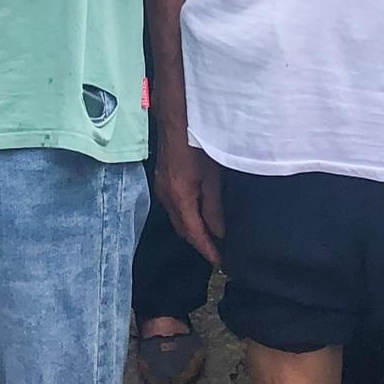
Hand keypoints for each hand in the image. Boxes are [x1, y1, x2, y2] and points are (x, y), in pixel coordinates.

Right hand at [153, 134, 224, 267]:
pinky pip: (174, 208)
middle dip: (200, 243)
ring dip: (193, 230)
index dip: (207, 250)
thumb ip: (214, 208)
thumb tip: (219, 233)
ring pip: (178, 219)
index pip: (194, 234)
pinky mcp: (162, 181)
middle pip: (183, 230)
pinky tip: (199, 216)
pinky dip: (187, 217)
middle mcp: (166, 198)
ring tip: (212, 238)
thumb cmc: (198, 144)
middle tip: (219, 254)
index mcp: (180, 199)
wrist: (176, 119)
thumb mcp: (213, 177)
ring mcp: (161, 189)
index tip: (221, 264)